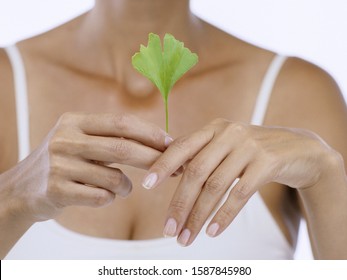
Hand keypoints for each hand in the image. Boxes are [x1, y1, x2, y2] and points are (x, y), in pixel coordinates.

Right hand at [4, 112, 170, 221]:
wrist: (22, 188)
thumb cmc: (64, 162)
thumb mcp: (80, 140)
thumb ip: (111, 138)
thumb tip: (159, 142)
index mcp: (74, 121)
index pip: (121, 123)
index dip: (150, 133)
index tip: (170, 143)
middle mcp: (65, 139)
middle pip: (123, 148)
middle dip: (153, 160)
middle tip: (174, 170)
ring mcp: (59, 165)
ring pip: (114, 178)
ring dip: (126, 187)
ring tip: (123, 188)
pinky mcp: (56, 190)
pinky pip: (101, 197)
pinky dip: (109, 198)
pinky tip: (101, 196)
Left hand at [143, 118, 335, 245]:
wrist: (297, 149)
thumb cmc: (252, 151)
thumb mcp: (226, 145)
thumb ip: (201, 154)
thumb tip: (168, 172)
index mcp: (214, 128)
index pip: (182, 146)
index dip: (162, 165)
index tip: (146, 185)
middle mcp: (229, 134)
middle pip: (196, 172)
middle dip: (179, 203)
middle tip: (168, 229)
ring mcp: (249, 147)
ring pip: (216, 186)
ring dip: (198, 216)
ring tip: (186, 237)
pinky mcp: (267, 163)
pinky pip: (240, 194)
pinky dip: (224, 215)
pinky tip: (212, 231)